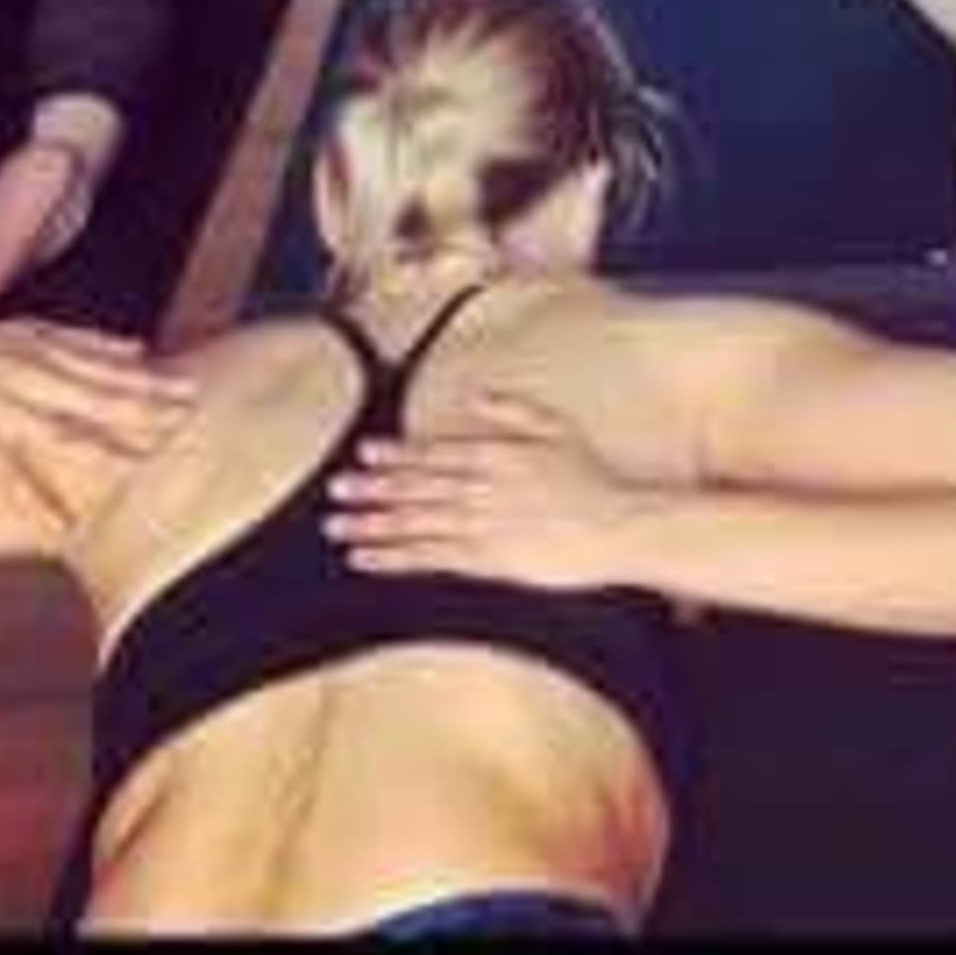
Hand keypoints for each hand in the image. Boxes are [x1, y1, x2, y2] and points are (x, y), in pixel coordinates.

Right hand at [0, 320, 193, 490]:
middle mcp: (26, 377)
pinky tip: (64, 528)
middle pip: (93, 396)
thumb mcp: (23, 331)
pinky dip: (38, 503)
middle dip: (141, 410)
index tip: (192, 391)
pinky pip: (10, 477)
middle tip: (189, 420)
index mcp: (41, 353)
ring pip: (59, 433)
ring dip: (101, 451)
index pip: (105, 368)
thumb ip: (82, 341)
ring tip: (141, 469)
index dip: (148, 382)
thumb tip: (138, 347)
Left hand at [326, 403, 679, 582]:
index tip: (364, 453)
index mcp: (496, 453)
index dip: (397, 455)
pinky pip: (430, 558)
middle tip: (334, 490)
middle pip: (416, 487)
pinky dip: (394, 557)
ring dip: (372, 523)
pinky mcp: (488, 560)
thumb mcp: (557, 429)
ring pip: (415, 522)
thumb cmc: (595, 478)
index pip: (435, 452)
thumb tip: (477, 394)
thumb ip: (514, 410)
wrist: (621, 527)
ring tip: (337, 525)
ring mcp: (482, 524)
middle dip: (372, 489)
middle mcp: (481, 486)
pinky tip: (365, 558)